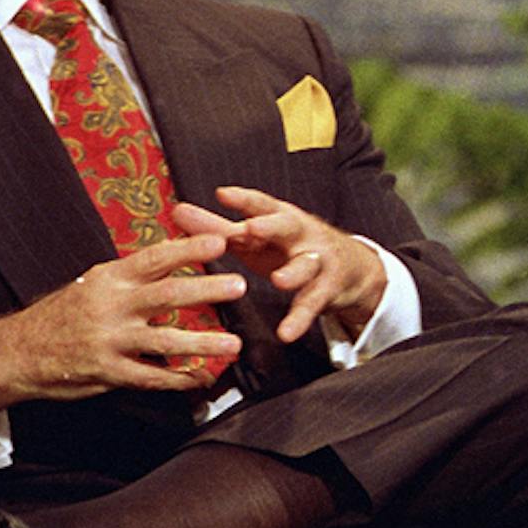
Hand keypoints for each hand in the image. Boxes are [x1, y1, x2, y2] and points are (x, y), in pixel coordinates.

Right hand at [0, 234, 246, 413]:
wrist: (19, 351)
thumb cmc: (64, 313)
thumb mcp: (93, 283)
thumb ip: (132, 275)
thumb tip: (174, 255)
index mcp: (109, 279)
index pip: (154, 258)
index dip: (188, 249)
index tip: (221, 241)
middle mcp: (111, 307)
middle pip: (166, 296)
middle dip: (206, 290)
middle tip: (239, 285)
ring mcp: (110, 342)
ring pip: (164, 342)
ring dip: (203, 343)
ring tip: (234, 344)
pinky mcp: (108, 372)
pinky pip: (150, 377)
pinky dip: (179, 379)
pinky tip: (203, 378)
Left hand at [174, 186, 387, 344]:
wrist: (350, 268)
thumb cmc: (289, 248)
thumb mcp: (255, 238)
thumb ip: (217, 227)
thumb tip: (177, 211)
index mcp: (280, 218)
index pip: (262, 204)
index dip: (244, 199)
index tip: (222, 194)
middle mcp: (302, 234)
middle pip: (288, 225)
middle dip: (271, 226)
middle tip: (252, 228)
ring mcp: (317, 260)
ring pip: (307, 264)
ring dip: (293, 272)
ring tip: (279, 281)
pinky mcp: (327, 288)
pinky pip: (312, 304)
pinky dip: (299, 319)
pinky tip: (286, 333)